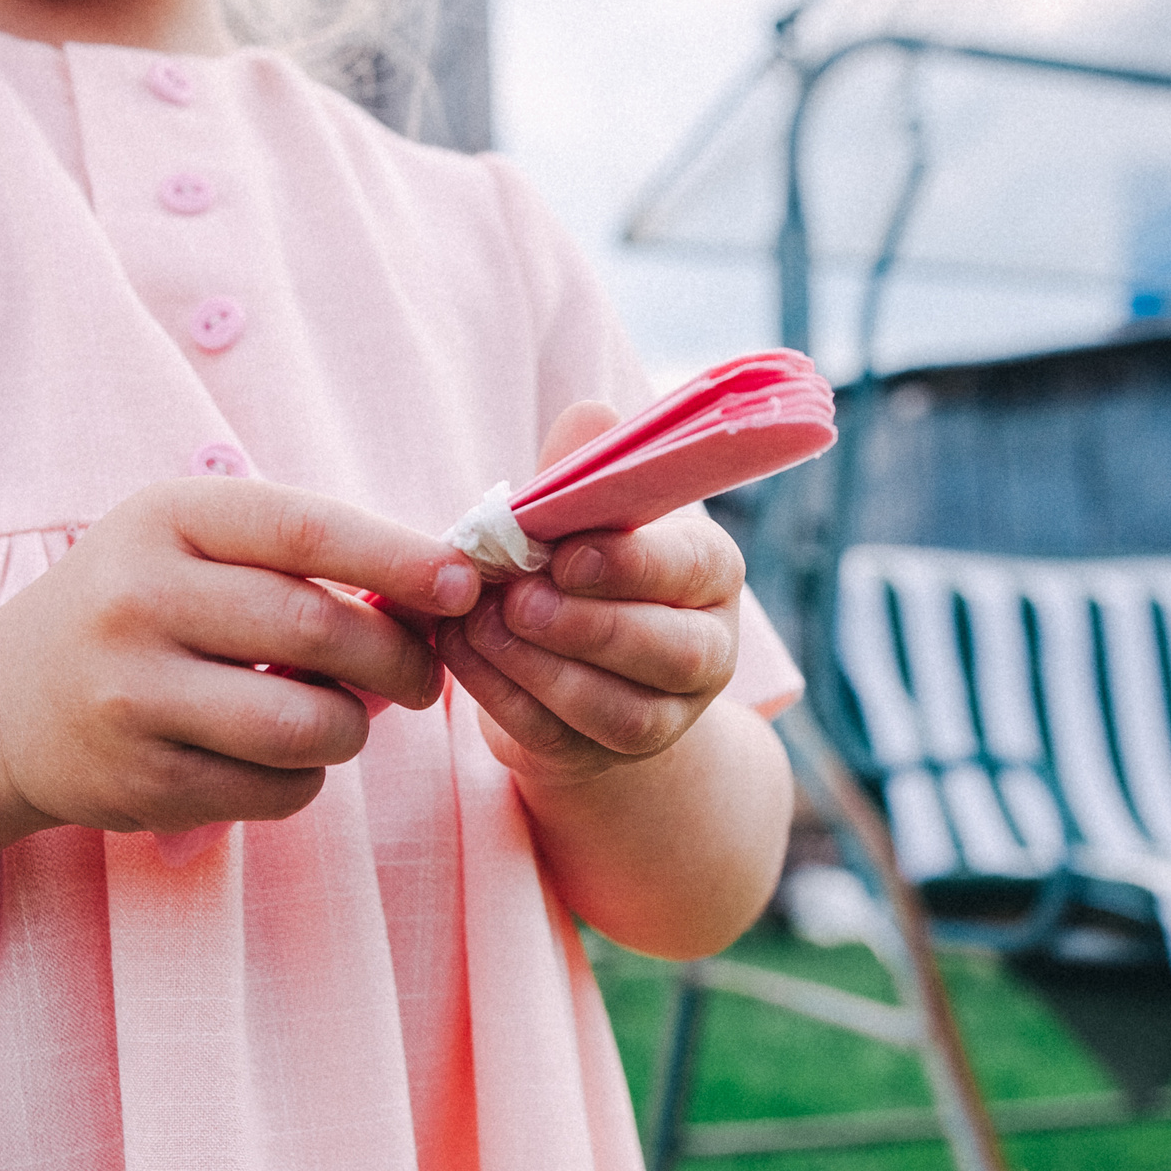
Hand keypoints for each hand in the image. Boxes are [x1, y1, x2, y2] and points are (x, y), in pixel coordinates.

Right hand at [0, 479, 480, 836]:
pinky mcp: (140, 781)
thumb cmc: (138, 609)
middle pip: (320, 629)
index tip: (466, 583)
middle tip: (422, 675)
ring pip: (307, 725)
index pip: (307, 529)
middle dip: (399, 658)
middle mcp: (138, 600)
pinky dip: (306, 778)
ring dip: (354, 728)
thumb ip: (298, 559)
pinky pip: (276, 790)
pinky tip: (279, 758)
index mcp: (166, 519)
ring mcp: (132, 696)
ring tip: (344, 717)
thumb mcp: (192, 548)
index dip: (401, 558)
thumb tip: (438, 595)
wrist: (4, 703)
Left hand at [439, 401, 743, 790]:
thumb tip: (591, 413)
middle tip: (517, 599)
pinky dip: (500, 694)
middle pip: (672, 652)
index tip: (565, 554)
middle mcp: (707, 651)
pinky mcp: (604, 757)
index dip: (632, 564)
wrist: (572, 659)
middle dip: (587, 626)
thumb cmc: (583, 563)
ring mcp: (663, 717)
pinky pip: (557, 738)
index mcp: (712, 573)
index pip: (694, 569)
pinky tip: (459, 648)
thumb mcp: (588, 513)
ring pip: (617, 710)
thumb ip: (586, 470)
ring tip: (478, 621)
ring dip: (538, 666)